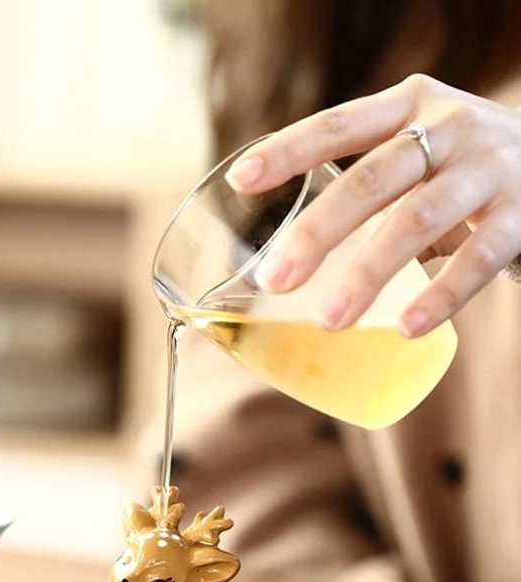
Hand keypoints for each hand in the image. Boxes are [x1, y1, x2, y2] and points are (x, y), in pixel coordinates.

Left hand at [224, 74, 520, 337]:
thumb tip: (284, 254)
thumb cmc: (459, 164)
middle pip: (371, 180)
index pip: (337, 125)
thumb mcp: (415, 149)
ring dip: (368, 273)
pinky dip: (441, 296)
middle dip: (317, 234)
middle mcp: (448, 128)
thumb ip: (363, 183)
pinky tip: (407, 327)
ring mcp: (487, 168)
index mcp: (408, 107)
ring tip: (331, 320)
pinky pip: (479, 258)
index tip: (241, 180)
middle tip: (276, 280)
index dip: (288, 151)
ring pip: (417, 220)